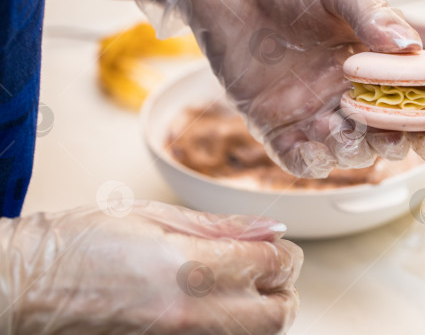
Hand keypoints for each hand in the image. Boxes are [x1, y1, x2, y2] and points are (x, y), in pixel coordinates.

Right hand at [0, 201, 301, 333]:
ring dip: (259, 312)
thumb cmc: (76, 245)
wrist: (22, 289)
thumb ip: (220, 227)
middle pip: (278, 315)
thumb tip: (271, 229)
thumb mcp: (151, 216)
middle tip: (263, 269)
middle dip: (282, 288)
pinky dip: (229, 329)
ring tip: (235, 288)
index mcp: (188, 268)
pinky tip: (209, 308)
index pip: (274, 265)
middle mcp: (189, 317)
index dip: (282, 251)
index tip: (270, 244)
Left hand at [126, 0, 424, 176]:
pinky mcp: (269, 116)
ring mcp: (308, 104)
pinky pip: (295, 154)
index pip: (408, 97)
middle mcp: (343, 86)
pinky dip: (311, 162)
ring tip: (347, 135)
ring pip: (343, 147)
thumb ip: (373, 13)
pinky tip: (317, 151)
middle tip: (392, 136)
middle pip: (381, 130)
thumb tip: (410, 47)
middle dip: (392, 141)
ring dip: (353, 151)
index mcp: (370, 57)